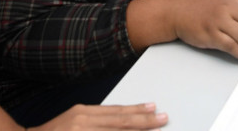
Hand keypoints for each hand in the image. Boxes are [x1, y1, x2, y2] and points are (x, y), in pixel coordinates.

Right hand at [32, 103, 167, 129]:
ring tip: (156, 129)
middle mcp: (83, 122)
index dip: (136, 110)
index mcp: (83, 113)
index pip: (116, 112)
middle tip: (164, 119)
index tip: (154, 108)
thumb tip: (119, 121)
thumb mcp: (74, 121)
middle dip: (145, 122)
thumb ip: (95, 121)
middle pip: (120, 123)